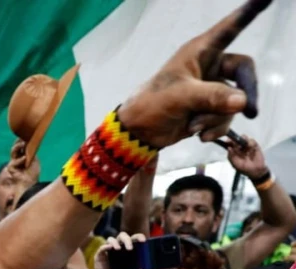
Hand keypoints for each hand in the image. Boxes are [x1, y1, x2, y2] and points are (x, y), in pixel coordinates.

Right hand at [6, 139, 40, 198]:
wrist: (29, 183)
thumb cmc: (32, 174)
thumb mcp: (34, 160)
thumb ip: (32, 152)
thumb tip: (31, 143)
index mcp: (23, 157)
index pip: (21, 147)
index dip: (22, 141)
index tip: (26, 135)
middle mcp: (17, 159)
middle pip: (16, 148)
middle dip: (18, 142)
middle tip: (22, 137)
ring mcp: (13, 163)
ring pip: (13, 152)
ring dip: (17, 146)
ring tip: (22, 143)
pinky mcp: (10, 168)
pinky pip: (14, 162)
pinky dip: (20, 160)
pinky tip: (24, 158)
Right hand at [92, 232, 145, 268]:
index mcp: (127, 249)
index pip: (133, 238)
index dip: (138, 237)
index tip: (143, 241)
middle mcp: (118, 247)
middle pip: (122, 236)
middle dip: (127, 239)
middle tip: (130, 248)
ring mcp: (108, 250)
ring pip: (111, 239)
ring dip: (115, 242)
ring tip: (118, 249)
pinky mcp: (100, 254)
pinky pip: (102, 248)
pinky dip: (105, 246)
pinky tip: (109, 248)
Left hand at [118, 0, 270, 147]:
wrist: (139, 133)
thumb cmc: (152, 105)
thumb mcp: (180, 98)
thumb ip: (211, 97)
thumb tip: (241, 101)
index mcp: (199, 52)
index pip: (229, 29)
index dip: (248, 13)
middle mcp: (209, 66)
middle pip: (244, 73)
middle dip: (245, 93)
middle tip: (250, 111)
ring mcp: (211, 88)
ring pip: (234, 100)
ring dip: (216, 117)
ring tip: (194, 125)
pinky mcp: (210, 108)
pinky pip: (226, 116)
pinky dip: (214, 127)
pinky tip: (198, 135)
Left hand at [226, 135, 267, 179]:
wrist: (255, 171)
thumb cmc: (244, 168)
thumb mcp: (235, 164)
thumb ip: (231, 156)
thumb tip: (229, 148)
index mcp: (234, 151)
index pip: (230, 144)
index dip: (229, 141)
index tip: (228, 140)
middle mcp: (240, 147)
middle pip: (237, 139)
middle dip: (236, 139)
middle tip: (236, 141)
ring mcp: (247, 146)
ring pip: (244, 138)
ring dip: (243, 139)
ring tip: (244, 144)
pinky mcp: (254, 146)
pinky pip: (252, 141)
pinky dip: (251, 142)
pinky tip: (250, 147)